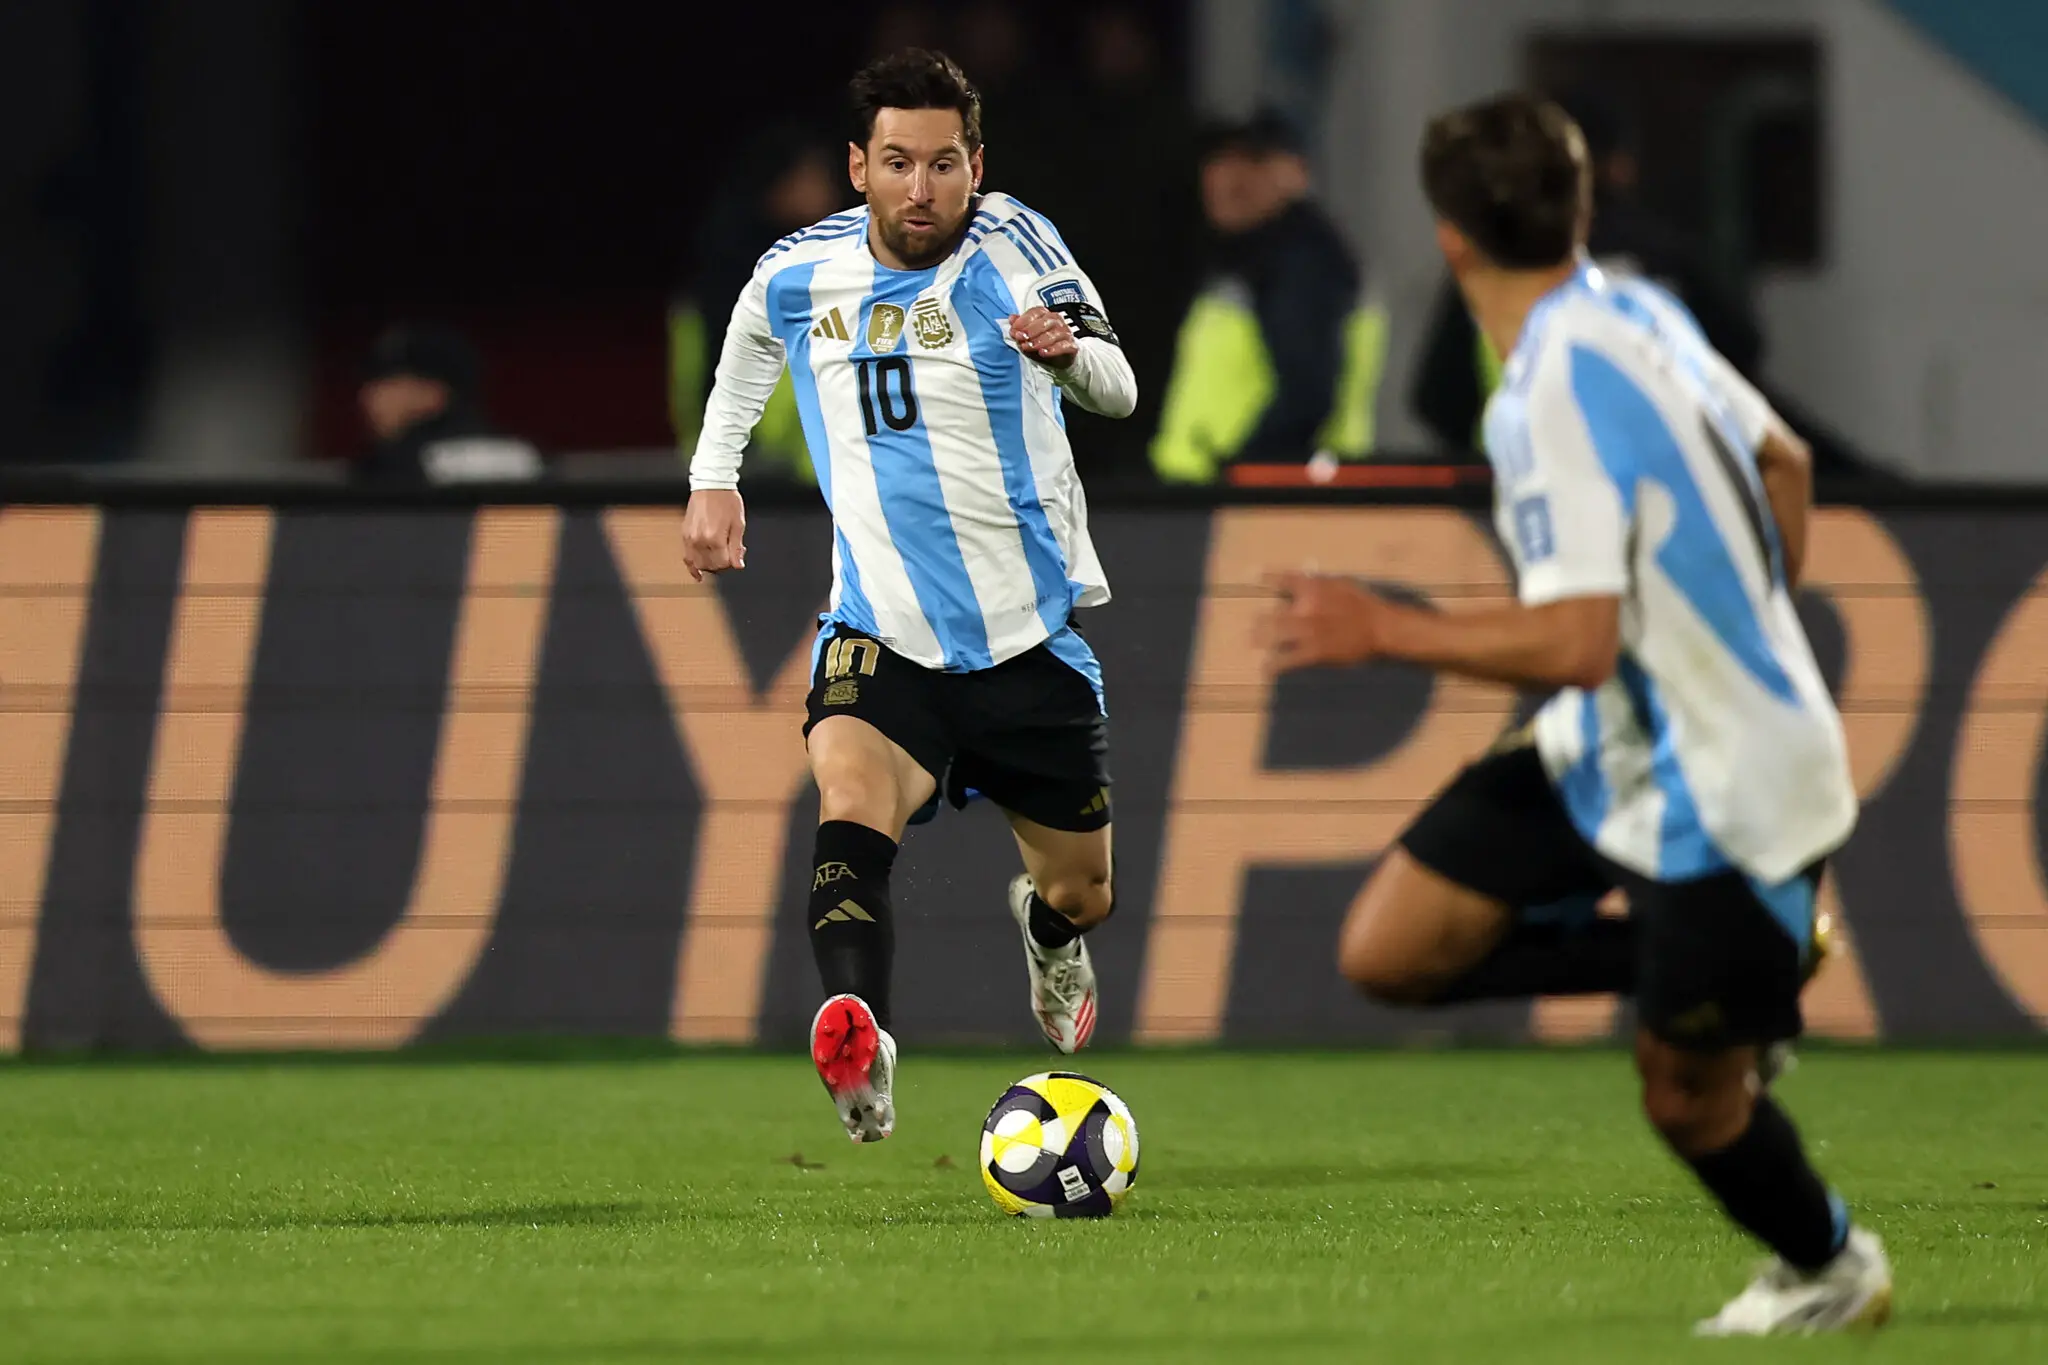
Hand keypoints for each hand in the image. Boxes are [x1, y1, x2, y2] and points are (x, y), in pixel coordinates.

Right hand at [681, 488, 746, 581]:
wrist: (711, 484)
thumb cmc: (726, 500)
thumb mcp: (738, 524)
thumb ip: (737, 547)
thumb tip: (738, 565)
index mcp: (715, 538)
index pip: (724, 564)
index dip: (733, 562)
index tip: (738, 554)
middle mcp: (700, 540)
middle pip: (711, 566)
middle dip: (722, 564)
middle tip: (730, 554)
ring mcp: (690, 538)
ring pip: (698, 564)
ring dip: (709, 566)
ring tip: (717, 557)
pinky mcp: (684, 534)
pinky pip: (687, 557)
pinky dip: (693, 566)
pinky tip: (698, 574)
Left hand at [1007, 306, 1078, 369]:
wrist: (1059, 359)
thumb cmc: (1042, 344)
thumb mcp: (1027, 336)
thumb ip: (1019, 328)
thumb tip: (1011, 318)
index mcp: (1045, 315)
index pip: (1036, 312)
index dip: (1024, 320)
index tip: (1014, 330)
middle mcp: (1057, 321)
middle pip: (1044, 322)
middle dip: (1030, 330)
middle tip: (1020, 338)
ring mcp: (1065, 333)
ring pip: (1053, 334)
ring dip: (1039, 341)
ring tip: (1028, 347)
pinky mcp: (1071, 346)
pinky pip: (1064, 346)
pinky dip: (1053, 349)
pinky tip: (1043, 353)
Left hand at [1259, 571, 1384, 671]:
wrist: (1382, 628)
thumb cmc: (1364, 604)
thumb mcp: (1340, 584)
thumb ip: (1317, 583)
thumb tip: (1299, 580)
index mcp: (1313, 587)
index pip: (1282, 579)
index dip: (1266, 579)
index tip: (1255, 578)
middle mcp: (1306, 607)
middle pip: (1271, 613)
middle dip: (1258, 621)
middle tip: (1251, 626)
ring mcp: (1309, 631)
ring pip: (1273, 636)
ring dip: (1260, 640)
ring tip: (1253, 643)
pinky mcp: (1314, 652)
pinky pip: (1287, 659)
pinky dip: (1274, 665)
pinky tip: (1265, 668)